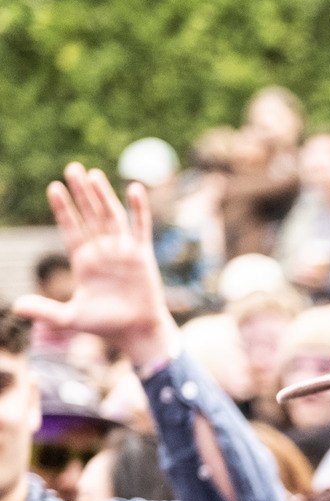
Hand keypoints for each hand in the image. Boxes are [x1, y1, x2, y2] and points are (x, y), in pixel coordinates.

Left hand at [12, 163, 175, 368]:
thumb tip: (16, 307)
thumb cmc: (105, 325)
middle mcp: (102, 251)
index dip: (63, 209)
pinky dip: (138, 208)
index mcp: (83, 261)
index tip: (53, 188)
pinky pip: (140, 227)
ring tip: (93, 174)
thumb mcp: (70, 317)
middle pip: (89, 215)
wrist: (137, 331)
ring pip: (111, 216)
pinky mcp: (142, 255)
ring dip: (102, 195)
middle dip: (81, 193)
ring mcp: (122, 251)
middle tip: (72, 168)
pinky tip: (133, 188)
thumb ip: (45, 310)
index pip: (70, 228)